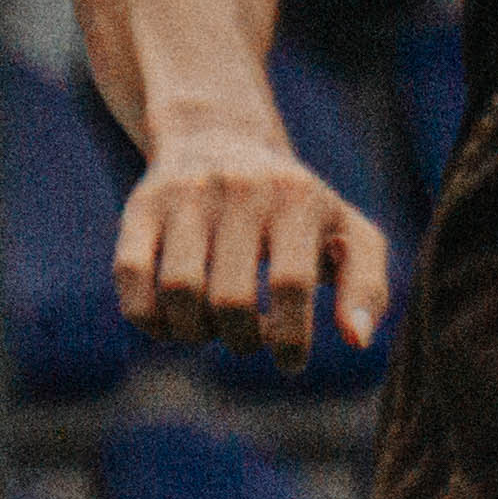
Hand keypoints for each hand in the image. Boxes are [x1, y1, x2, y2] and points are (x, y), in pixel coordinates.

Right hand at [115, 125, 394, 362]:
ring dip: (196, 333)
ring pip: (178, 292)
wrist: (221, 137)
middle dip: (242, 340)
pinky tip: (174, 323)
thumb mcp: (350, 233)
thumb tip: (356, 340)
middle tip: (250, 340)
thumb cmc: (299, 209)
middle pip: (230, 299)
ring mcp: (185, 196)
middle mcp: (239, 189)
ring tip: (214, 330)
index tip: (289, 361)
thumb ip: (367, 286)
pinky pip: (130, 278)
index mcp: (296, 199)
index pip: (290, 283)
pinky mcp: (141, 207)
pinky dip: (150, 319)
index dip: (289, 338)